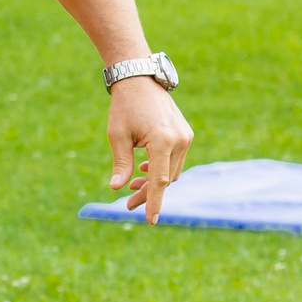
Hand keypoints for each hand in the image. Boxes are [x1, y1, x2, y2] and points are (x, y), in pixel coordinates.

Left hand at [106, 77, 191, 220]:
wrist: (140, 81)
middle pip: (165, 179)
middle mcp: (179, 140)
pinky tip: (143, 172)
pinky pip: (175, 160)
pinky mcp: (185, 134)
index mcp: (162, 141)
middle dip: (148, 194)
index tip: (151, 220)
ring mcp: (185, 137)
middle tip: (127, 205)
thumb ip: (121, 163)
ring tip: (132, 187)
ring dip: (154, 182)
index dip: (154, 202)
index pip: (159, 181)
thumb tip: (116, 187)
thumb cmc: (124, 108)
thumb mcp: (117, 136)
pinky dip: (161, 169)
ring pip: (172, 172)